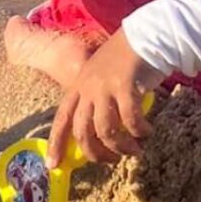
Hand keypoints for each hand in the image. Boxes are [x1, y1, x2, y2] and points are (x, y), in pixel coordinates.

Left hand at [47, 29, 163, 167]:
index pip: (62, 119)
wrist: (145, 35)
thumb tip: (101, 132)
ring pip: (106, 130)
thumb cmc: (125, 58)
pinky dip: (139, 131)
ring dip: (121, 146)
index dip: (56, 143)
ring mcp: (105, 86)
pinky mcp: (124, 86)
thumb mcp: (101, 77)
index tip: (53, 166)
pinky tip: (147, 132)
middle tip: (111, 160)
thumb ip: (96, 99)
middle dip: (96, 153)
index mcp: (78, 85)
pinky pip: (130, 120)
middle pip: (83, 131)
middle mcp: (87, 87)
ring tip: (135, 150)